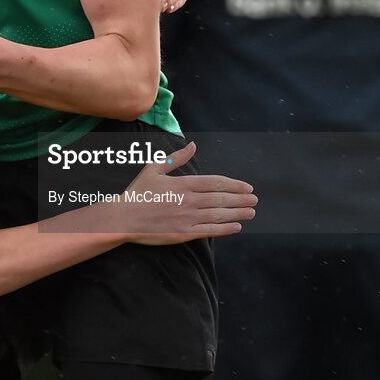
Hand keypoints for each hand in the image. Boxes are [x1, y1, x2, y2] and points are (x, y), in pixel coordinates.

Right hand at [123, 142, 256, 242]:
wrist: (124, 218)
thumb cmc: (138, 192)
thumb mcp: (154, 168)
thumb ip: (176, 158)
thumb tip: (193, 145)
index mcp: (184, 183)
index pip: (216, 182)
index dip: (235, 185)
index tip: (247, 188)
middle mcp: (189, 200)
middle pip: (221, 199)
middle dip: (241, 200)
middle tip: (255, 200)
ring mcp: (187, 218)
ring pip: (219, 215)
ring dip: (238, 214)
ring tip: (251, 213)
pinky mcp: (184, 233)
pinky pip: (209, 231)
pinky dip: (225, 229)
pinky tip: (236, 227)